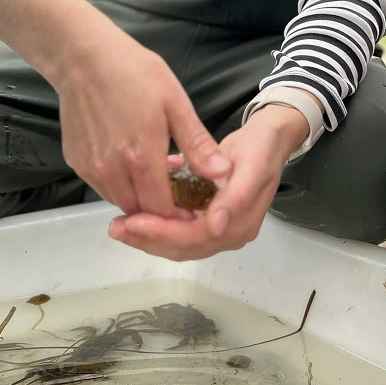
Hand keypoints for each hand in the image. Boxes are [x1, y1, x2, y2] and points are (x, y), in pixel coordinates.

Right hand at [56, 29, 229, 218]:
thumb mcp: (175, 103)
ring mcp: (91, 168)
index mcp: (142, 159)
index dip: (180, 215)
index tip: (193, 206)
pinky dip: (118, 184)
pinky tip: (130, 161)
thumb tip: (222, 173)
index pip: (163, 211)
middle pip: (140, 212)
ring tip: (155, 173)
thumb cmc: (134, 73)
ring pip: (119, 201)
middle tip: (177, 189)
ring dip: (138, 197)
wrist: (83, 57)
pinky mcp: (76, 162)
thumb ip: (197, 144)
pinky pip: (101, 186)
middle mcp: (112, 172)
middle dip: (160, 210)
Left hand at [108, 103, 308, 260]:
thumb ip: (236, 196)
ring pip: (177, 241)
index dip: (164, 232)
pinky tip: (135, 212)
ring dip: (147, 235)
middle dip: (148, 239)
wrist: (268, 138)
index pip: (196, 237)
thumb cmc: (260, 147)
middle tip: (117, 227)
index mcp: (240, 224)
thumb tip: (216, 226)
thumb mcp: (252, 165)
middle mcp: (227, 233)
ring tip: (119, 225)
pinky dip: (156, 223)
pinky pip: (178, 227)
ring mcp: (217, 228)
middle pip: (183, 246)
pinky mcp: (206, 217)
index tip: (135, 221)